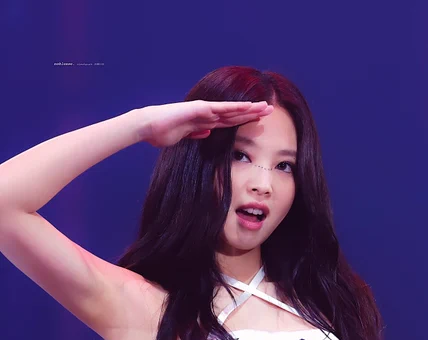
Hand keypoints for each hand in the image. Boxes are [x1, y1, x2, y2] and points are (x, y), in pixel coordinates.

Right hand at [135, 100, 272, 147]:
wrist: (148, 126)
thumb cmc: (162, 132)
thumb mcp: (184, 136)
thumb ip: (196, 133)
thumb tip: (207, 133)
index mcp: (205, 121)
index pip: (230, 121)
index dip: (245, 120)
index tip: (259, 120)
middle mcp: (207, 114)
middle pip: (235, 114)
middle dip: (253, 112)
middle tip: (270, 110)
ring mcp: (204, 110)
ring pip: (232, 110)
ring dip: (249, 108)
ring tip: (265, 107)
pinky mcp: (199, 109)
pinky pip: (220, 109)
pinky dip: (234, 107)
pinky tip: (247, 106)